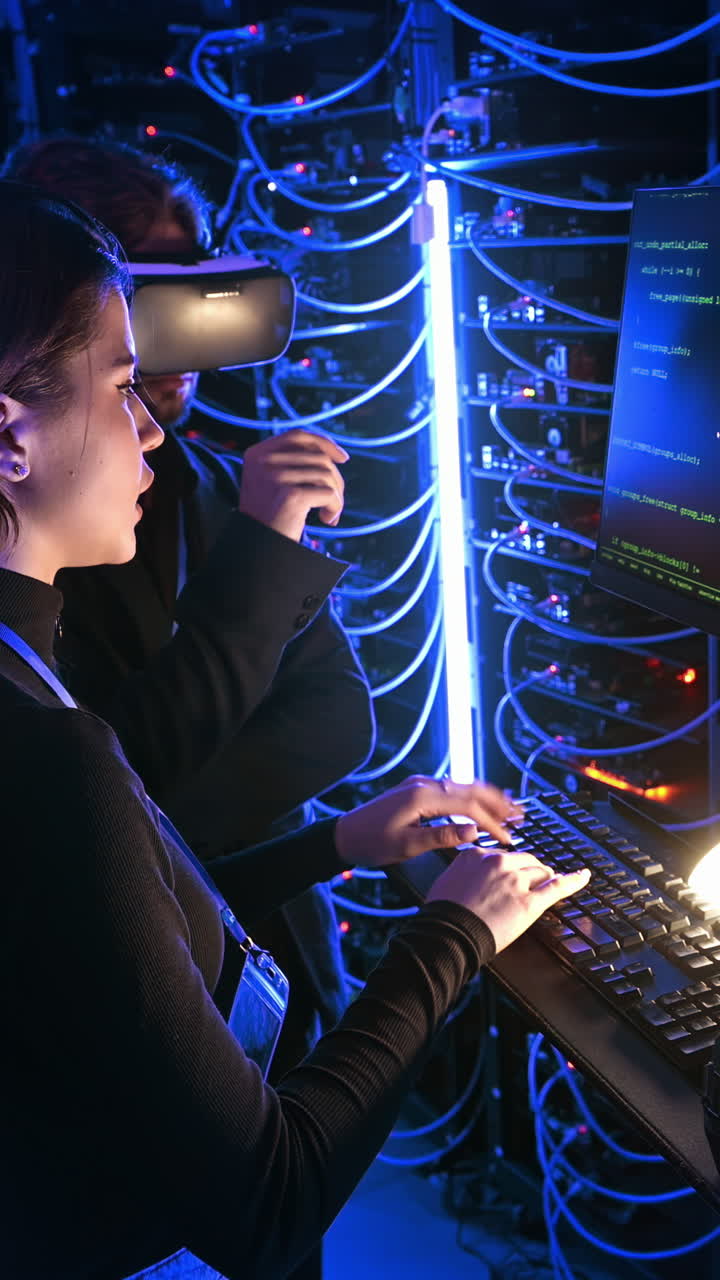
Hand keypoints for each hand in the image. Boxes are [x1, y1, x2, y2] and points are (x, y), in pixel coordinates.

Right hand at [238, 428, 347, 541]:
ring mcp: (276, 477)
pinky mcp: (291, 495)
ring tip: (329, 514)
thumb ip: (291, 463)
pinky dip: (335, 506)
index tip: (343, 458)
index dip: (323, 443)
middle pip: (317, 457)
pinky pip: (328, 493)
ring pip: (326, 474)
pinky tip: (328, 519)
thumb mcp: (272, 483)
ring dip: (336, 496)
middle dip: (335, 479)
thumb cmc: (269, 518)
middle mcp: (263, 461)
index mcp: (256, 454)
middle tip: (335, 502)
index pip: (297, 436)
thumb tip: (331, 452)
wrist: (258, 547)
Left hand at [334, 775, 521, 869]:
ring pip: (462, 786)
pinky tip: (479, 804)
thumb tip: (474, 831)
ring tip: (508, 807)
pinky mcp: (416, 790)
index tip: (509, 837)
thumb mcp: (407, 846)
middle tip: (520, 815)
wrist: (343, 835)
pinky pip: (450, 788)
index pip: (468, 806)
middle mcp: (424, 784)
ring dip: (486, 796)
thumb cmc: (371, 843)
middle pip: (470, 788)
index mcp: (423, 796)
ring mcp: (419, 784)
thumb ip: (442, 837)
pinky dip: (469, 795)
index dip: (492, 822)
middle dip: (497, 802)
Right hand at [427, 848, 590, 953]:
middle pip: (526, 860)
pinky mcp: (530, 902)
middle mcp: (498, 862)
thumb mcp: (447, 879)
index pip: (503, 855)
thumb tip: (471, 873)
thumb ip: (465, 870)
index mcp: (477, 855)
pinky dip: (573, 881)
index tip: (508, 876)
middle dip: (529, 872)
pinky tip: (583, 876)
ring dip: (544, 880)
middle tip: (527, 885)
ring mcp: (516, 881)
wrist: (447, 935)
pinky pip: (557, 887)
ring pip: (541, 872)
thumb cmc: (443, 913)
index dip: (507, 869)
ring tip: (544, 888)